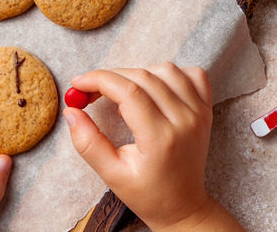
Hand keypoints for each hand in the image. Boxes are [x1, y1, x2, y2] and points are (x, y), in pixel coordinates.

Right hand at [64, 63, 243, 230]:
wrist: (183, 206)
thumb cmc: (148, 194)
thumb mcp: (112, 174)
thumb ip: (88, 142)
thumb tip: (71, 110)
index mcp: (161, 138)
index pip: (128, 92)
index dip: (99, 80)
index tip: (78, 83)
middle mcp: (184, 121)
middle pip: (143, 77)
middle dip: (110, 77)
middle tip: (89, 90)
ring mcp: (199, 113)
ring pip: (166, 70)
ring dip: (137, 73)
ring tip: (120, 92)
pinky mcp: (206, 110)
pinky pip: (193, 75)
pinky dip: (170, 74)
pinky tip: (153, 87)